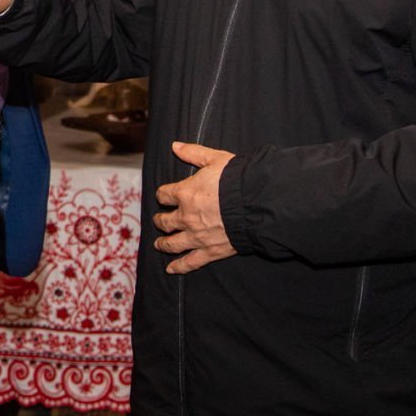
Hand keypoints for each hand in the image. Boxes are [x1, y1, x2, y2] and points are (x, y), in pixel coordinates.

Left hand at [151, 141, 237, 273]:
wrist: (256, 204)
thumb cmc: (237, 179)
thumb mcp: (215, 159)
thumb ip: (193, 153)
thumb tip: (175, 146)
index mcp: (184, 193)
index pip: (164, 195)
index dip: (163, 195)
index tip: (164, 196)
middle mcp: (186, 216)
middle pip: (165, 221)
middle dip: (160, 220)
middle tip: (159, 221)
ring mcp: (196, 236)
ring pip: (172, 243)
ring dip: (163, 244)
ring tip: (159, 244)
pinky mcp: (210, 251)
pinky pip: (190, 262)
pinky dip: (179, 266)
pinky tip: (171, 269)